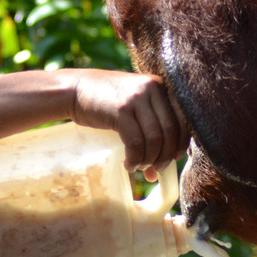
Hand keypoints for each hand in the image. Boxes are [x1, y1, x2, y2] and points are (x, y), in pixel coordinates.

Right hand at [69, 70, 190, 178]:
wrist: (74, 90)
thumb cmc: (105, 101)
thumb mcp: (134, 103)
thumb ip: (151, 123)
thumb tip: (162, 164)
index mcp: (160, 86)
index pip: (182, 118)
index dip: (181, 142)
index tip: (174, 158)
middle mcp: (152, 88)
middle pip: (170, 131)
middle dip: (165, 156)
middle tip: (156, 170)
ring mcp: (136, 98)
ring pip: (154, 138)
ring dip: (149, 159)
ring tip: (140, 167)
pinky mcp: (121, 110)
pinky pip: (136, 142)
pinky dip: (135, 158)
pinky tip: (129, 165)